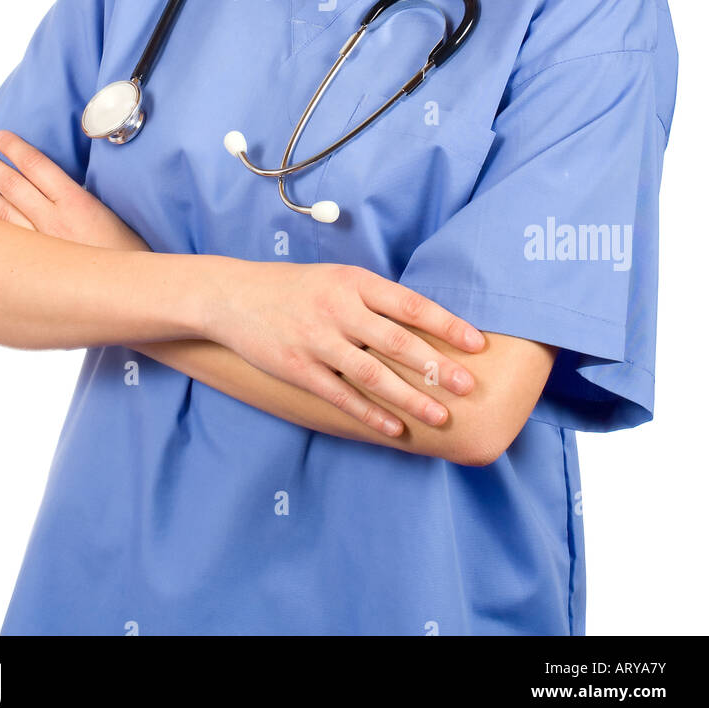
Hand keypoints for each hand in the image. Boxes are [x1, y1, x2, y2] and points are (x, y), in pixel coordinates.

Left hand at [0, 129, 147, 252]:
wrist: (128, 293)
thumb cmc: (128, 253)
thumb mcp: (111, 214)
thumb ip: (82, 198)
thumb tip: (60, 182)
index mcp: (77, 202)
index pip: (37, 165)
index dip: (16, 148)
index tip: (0, 136)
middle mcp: (54, 220)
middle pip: (14, 184)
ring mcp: (42, 243)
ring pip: (4, 210)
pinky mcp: (36, 265)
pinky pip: (6, 238)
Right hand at [203, 258, 484, 437]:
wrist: (232, 296)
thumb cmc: (294, 287)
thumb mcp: (336, 279)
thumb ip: (374, 298)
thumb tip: (424, 323)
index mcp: (353, 282)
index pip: (410, 304)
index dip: (446, 325)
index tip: (476, 343)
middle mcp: (338, 309)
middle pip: (397, 342)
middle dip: (437, 366)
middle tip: (469, 386)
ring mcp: (317, 341)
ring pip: (373, 374)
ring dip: (410, 397)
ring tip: (441, 415)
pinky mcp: (298, 368)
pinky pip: (341, 396)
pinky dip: (370, 414)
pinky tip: (395, 428)